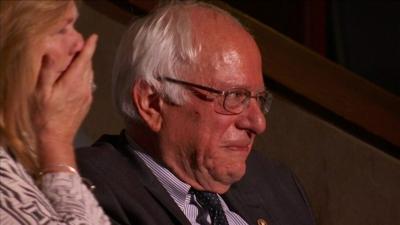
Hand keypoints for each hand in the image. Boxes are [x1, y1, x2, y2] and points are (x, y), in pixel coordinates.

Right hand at [32, 34, 97, 168]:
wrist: (56, 138)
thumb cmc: (45, 115)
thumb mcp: (41, 92)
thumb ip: (49, 71)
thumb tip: (55, 52)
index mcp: (73, 82)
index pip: (85, 60)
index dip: (90, 47)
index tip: (94, 36)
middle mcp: (84, 87)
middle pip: (88, 66)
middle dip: (86, 53)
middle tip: (80, 43)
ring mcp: (87, 96)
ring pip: (89, 75)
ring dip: (86, 64)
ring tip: (78, 57)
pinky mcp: (86, 103)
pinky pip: (88, 83)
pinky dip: (84, 75)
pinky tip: (76, 76)